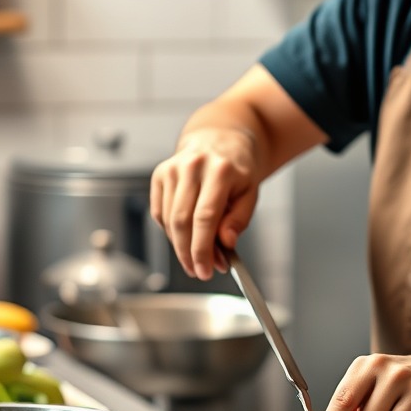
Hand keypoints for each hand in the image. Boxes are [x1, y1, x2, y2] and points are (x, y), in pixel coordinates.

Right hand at [149, 127, 258, 280]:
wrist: (220, 139)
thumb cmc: (237, 168)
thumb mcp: (250, 192)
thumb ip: (239, 219)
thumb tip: (226, 243)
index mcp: (220, 170)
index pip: (205, 217)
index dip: (203, 249)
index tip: (206, 270)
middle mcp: (192, 166)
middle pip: (182, 221)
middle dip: (188, 254)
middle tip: (199, 271)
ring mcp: (172, 168)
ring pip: (169, 220)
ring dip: (180, 246)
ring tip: (196, 257)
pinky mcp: (160, 174)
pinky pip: (159, 212)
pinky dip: (170, 231)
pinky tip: (185, 236)